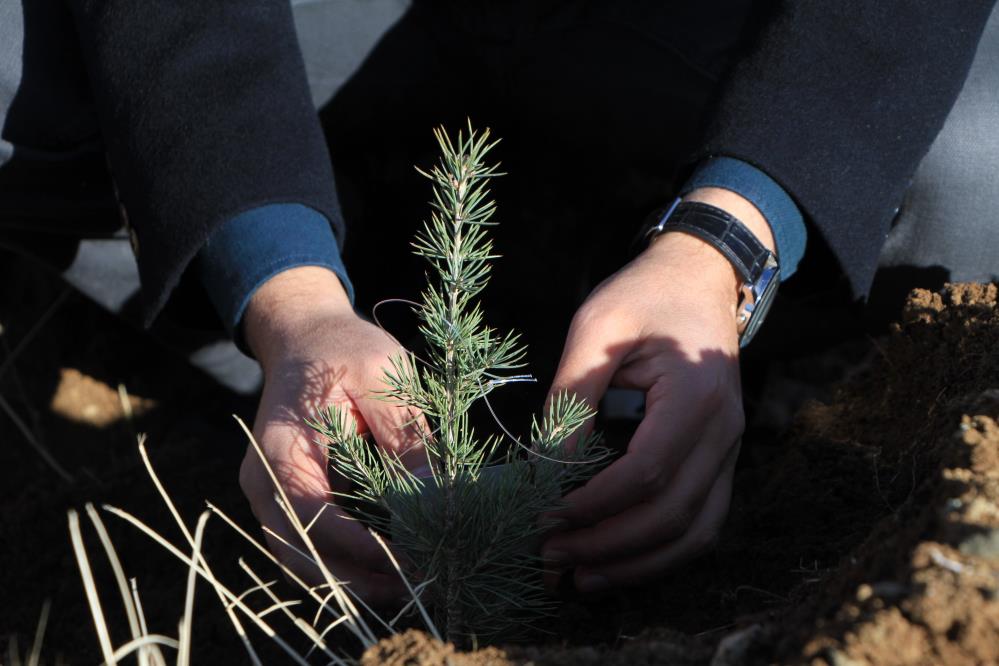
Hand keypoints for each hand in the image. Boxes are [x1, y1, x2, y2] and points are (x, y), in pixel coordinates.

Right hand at [238, 266, 423, 605]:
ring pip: (304, 560)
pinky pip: (310, 547)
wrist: (306, 338)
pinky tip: (387, 570)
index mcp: (282, 449)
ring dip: (352, 581)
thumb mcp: (384, 377)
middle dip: (359, 579)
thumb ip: (406, 436)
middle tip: (417, 586)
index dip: (362, 547)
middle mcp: (264, 481)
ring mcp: (269, 497)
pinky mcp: (286, 502)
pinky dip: (344, 565)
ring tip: (408, 587)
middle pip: (303, 553)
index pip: (315, 516)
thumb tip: (437, 497)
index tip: (412, 559)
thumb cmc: (345, 351)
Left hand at [541, 188, 772, 592]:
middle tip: (550, 557)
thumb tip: (543, 467)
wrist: (699, 279)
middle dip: (607, 545)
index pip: (647, 471)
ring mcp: (729, 449)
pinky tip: (617, 562)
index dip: (594, 504)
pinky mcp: (720, 459)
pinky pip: (701, 522)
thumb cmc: (643, 296)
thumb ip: (572, 395)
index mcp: (695, 393)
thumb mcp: (596, 327)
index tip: (545, 517)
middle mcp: (723, 430)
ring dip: (637, 564)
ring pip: (694, 532)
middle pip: (672, 514)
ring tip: (579, 579)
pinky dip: (662, 553)